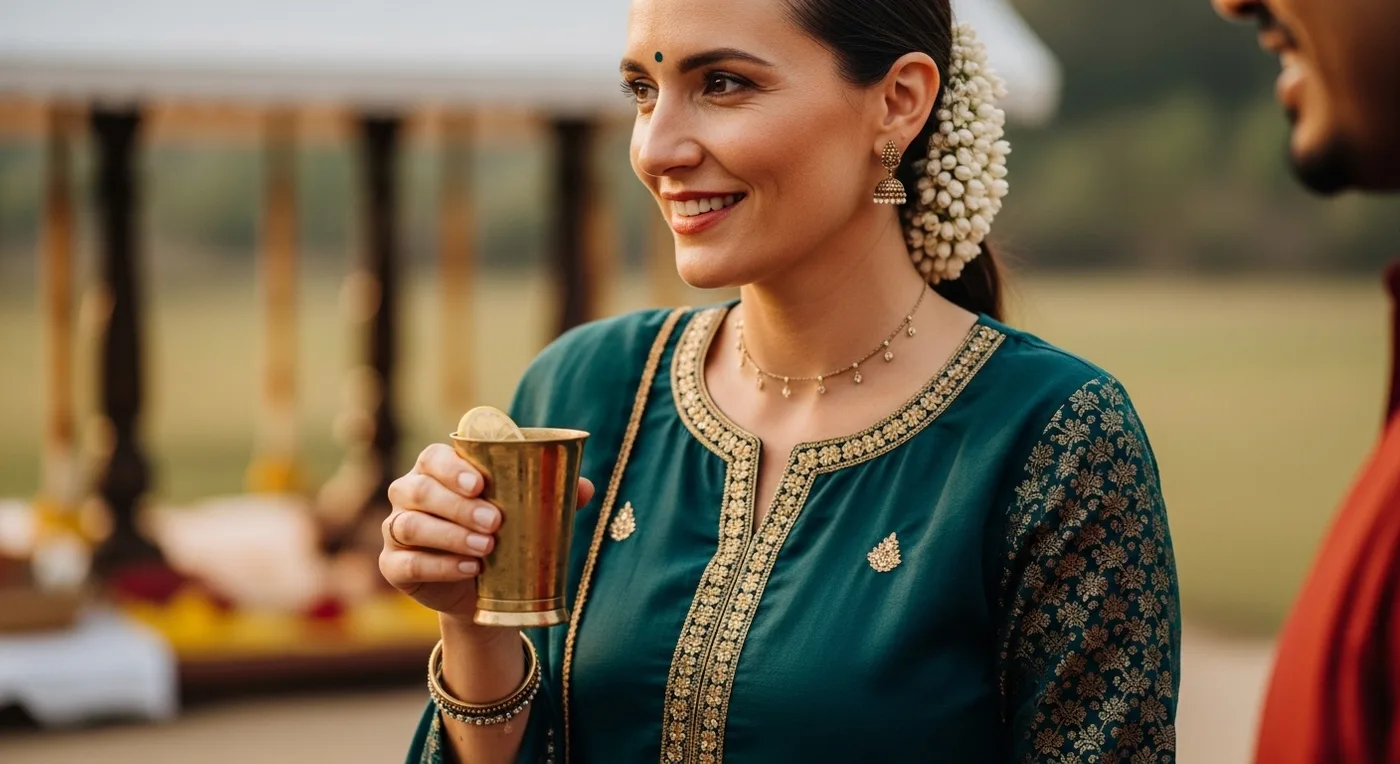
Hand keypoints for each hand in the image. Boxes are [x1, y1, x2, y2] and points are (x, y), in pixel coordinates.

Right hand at [380, 443, 595, 625]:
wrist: (483, 591)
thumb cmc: (503, 536)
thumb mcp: (527, 515)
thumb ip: (553, 497)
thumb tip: (585, 488)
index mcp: (437, 471)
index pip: (433, 458)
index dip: (451, 468)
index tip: (479, 483)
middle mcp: (409, 494)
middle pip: (418, 489)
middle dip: (456, 505)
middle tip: (495, 522)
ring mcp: (396, 529)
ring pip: (409, 524)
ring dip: (448, 535)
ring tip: (485, 548)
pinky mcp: (394, 565)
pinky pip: (405, 562)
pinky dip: (438, 565)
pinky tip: (468, 569)